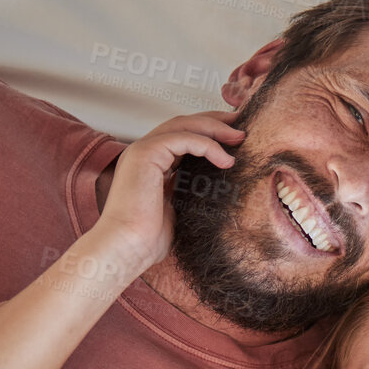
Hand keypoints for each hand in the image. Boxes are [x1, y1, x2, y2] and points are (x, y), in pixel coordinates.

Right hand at [95, 111, 243, 269]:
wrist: (127, 247)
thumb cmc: (148, 238)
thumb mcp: (179, 210)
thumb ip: (191, 193)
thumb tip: (217, 191)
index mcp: (152, 164)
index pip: (182, 137)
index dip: (209, 133)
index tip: (234, 138)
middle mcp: (145, 153)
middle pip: (183, 124)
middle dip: (214, 122)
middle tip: (240, 125)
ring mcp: (143, 150)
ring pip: (184, 126)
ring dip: (215, 128)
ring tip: (240, 137)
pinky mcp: (146, 153)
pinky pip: (184, 139)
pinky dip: (208, 145)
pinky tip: (226, 160)